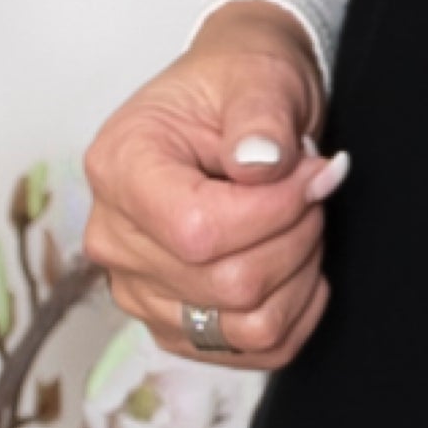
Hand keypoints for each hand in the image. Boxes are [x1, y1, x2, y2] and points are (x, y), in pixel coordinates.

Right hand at [79, 0, 345, 372]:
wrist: (237, 100)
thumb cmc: (239, 83)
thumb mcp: (259, 76)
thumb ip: (261, 117)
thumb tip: (262, 166)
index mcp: (119, 167)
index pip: (196, 231)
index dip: (273, 212)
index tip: (312, 172)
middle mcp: (115, 238)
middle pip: (227, 284)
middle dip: (296, 235)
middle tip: (312, 187)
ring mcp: (139, 288)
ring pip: (245, 326)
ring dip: (299, 275)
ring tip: (302, 221)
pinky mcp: (174, 323)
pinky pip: (252, 351)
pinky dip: (295, 313)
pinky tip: (301, 264)